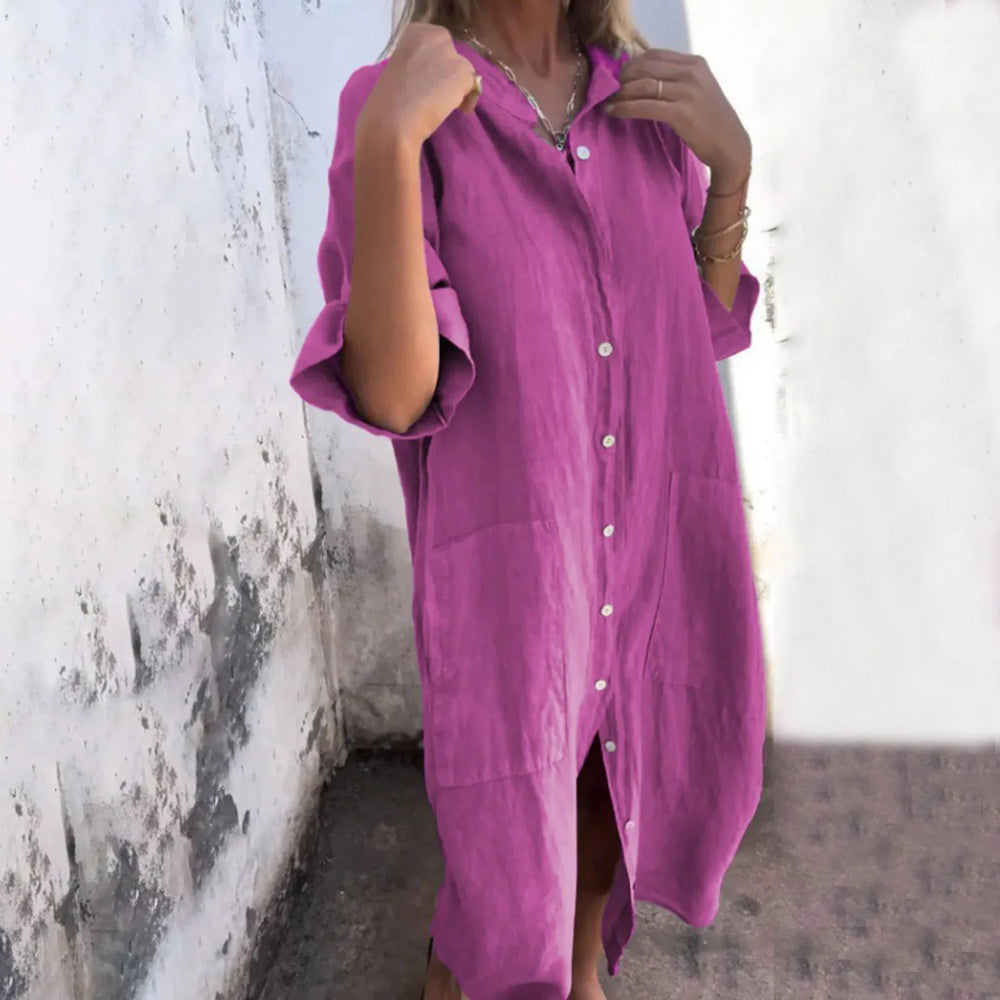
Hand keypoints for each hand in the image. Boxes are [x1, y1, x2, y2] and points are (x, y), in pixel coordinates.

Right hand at [357, 23, 480, 149]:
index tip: (429, 79)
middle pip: (452, 56)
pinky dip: (467, 100)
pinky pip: (473, 87)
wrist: (393, 119)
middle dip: (448, 73)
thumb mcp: (401, 68)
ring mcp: (451, 54)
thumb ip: (418, 64)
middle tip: (438, 93)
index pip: (437, 43)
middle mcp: (435, 36)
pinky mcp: (463, 74)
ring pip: (464, 71)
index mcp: (416, 32)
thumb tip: (432, 76)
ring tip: (444, 105)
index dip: (436, 63)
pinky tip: (457, 111)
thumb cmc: (389, 100)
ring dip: (457, 86)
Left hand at [606, 48, 750, 182]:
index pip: (655, 55)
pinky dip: (625, 108)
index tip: (621, 76)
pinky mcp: (680, 113)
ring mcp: (687, 92)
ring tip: (609, 101)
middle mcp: (691, 73)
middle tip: (612, 90)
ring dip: (621, 93)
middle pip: (646, 67)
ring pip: (643, 85)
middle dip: (624, 77)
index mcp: (695, 63)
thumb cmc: (711, 121)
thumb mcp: (698, 90)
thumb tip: (643, 79)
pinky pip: (645, 106)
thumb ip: (677, 80)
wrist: (729, 144)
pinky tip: (614, 112)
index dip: (633, 64)